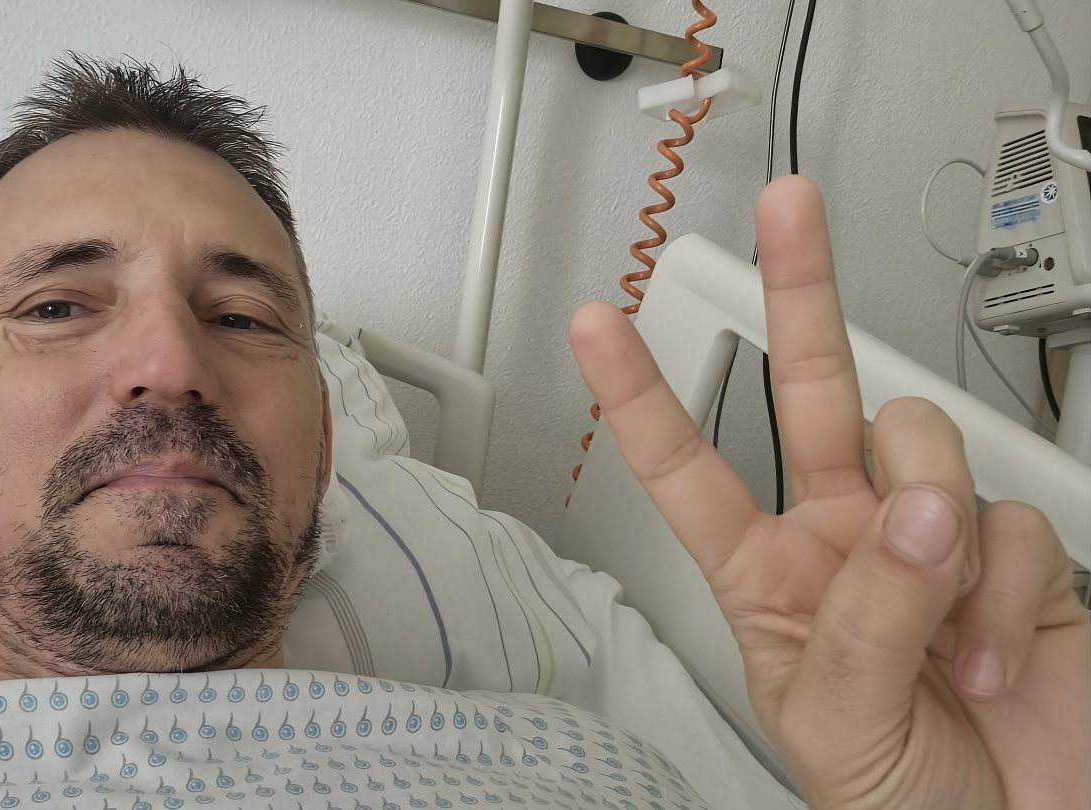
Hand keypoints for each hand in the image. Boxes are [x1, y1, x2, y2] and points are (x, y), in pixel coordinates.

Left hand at [570, 176, 1090, 809]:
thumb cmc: (897, 801)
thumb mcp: (834, 719)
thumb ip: (862, 614)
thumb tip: (914, 510)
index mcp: (766, 577)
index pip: (689, 468)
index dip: (641, 396)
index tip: (598, 326)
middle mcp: (845, 539)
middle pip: (814, 391)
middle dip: (800, 293)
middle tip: (787, 207)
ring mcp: (931, 539)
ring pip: (921, 443)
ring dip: (934, 520)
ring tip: (942, 618)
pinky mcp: (1015, 556)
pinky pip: (1010, 520)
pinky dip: (1006, 591)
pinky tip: (993, 656)